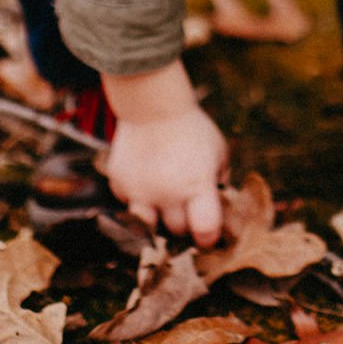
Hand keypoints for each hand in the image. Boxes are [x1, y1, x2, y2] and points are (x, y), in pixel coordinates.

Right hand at [102, 63, 229, 245]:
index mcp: (197, 185)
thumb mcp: (218, 152)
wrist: (152, 106)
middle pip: (177, 230)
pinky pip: (128, 204)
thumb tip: (222, 207)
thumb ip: (220, 182)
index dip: (209, 237)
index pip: (205, 229)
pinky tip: (145, 179)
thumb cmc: (192, 129)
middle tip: (187, 209)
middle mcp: (167, 193)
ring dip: (159, 218)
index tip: (208, 235)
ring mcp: (140, 191)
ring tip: (165, 201)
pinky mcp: (120, 184)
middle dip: (185, 223)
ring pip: (149, 226)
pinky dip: (137, 198)